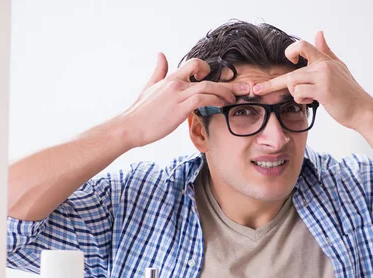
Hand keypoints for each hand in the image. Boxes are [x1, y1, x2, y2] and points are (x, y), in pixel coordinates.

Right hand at [122, 52, 249, 147]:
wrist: (131, 127)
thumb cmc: (140, 111)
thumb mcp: (149, 86)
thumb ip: (159, 71)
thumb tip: (161, 54)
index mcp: (170, 79)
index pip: (193, 64)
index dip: (207, 68)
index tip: (214, 79)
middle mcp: (176, 84)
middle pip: (206, 75)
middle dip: (227, 83)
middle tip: (241, 89)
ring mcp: (178, 95)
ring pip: (208, 87)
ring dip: (225, 93)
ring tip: (234, 99)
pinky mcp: (180, 108)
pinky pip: (203, 99)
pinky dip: (216, 100)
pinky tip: (223, 105)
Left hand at [253, 31, 372, 130]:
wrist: (362, 110)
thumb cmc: (349, 93)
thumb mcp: (339, 68)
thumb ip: (326, 52)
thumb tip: (319, 33)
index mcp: (326, 60)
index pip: (304, 46)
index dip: (291, 51)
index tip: (289, 60)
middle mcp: (324, 65)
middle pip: (291, 72)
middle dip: (271, 84)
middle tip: (256, 90)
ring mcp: (323, 76)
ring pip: (293, 82)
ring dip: (295, 94)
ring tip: (308, 98)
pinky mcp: (322, 89)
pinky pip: (299, 92)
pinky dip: (301, 99)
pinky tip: (312, 101)